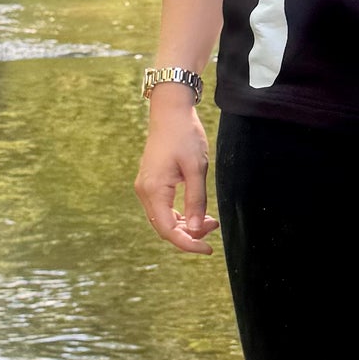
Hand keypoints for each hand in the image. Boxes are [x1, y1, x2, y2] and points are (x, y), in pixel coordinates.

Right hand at [133, 90, 218, 249]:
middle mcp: (144, 191)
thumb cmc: (185, 135)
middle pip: (165, 228)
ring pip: (164, 219)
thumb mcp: (196, 169)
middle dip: (190, 234)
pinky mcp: (151, 183)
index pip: (169, 230)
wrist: (170, 111)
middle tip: (214, 227)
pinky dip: (180, 214)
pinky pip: (163, 208)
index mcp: (154, 190)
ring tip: (210, 220)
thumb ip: (196, 200)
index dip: (189, 243)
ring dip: (186, 225)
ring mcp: (146, 187)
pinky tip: (197, 212)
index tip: (209, 248)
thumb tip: (197, 229)